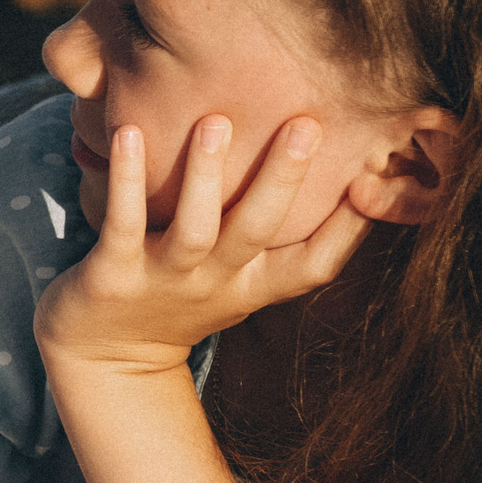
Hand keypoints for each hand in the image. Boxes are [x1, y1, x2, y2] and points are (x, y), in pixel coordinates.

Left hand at [36, 114, 370, 375]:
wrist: (105, 360)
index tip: (376, 178)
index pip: (315, 263)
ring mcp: (164, 280)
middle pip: (258, 231)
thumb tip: (337, 175)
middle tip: (307, 123)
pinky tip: (128, 134)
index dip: (350, 228)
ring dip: (205, 175)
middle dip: (283, 179)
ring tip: (215, 121)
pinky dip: (125, 181)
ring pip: (194, 229)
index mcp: (253, 284)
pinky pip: (123, 224)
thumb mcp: (239, 279)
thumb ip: (276, 237)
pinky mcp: (112, 275)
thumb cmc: (180, 300)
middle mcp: (215, 282)